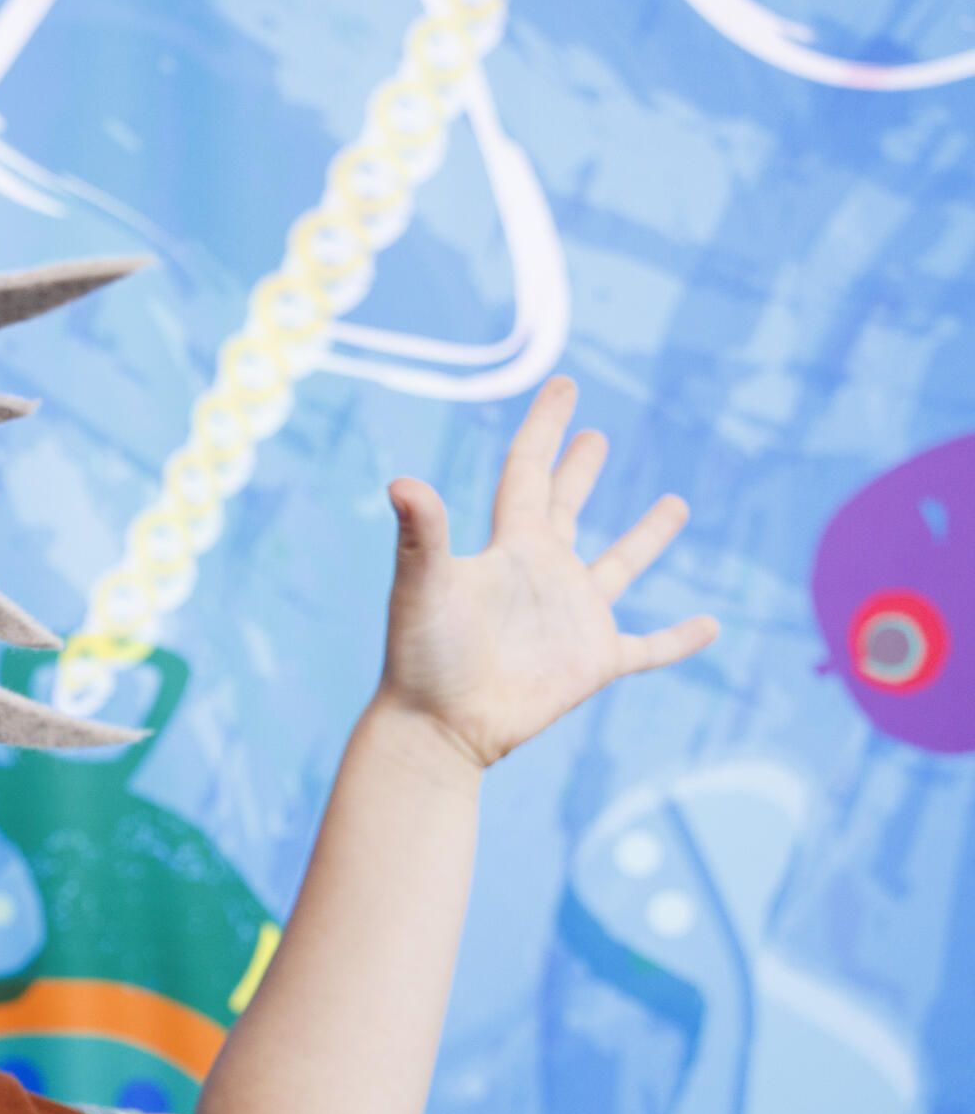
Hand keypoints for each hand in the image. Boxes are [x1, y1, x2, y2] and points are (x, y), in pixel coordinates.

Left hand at [377, 375, 719, 770]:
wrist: (436, 728)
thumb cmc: (423, 658)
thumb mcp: (424, 589)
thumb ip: (422, 536)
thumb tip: (402, 481)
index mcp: (509, 548)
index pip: (528, 472)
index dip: (546, 428)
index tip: (565, 385)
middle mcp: (541, 575)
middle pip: (565, 508)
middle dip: (578, 470)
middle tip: (595, 436)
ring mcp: (570, 618)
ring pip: (618, 568)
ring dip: (646, 538)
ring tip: (675, 503)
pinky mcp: (592, 663)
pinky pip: (648, 647)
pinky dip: (679, 638)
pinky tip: (711, 625)